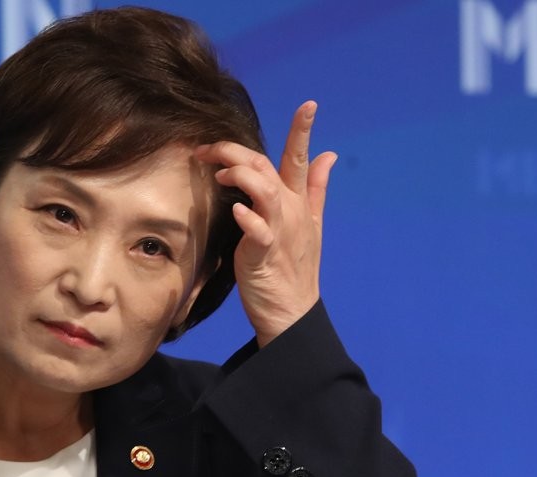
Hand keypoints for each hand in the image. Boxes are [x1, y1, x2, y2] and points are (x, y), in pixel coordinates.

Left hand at [195, 101, 336, 347]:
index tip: (309, 105)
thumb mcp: (311, 223)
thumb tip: (328, 155)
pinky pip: (258, 231)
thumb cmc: (294, 267)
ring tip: (220, 175)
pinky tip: (238, 211)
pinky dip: (248, 218)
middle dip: (236, 151)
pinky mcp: (263, 253)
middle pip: (266, 167)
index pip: (300, 159)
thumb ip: (316, 187)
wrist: (291, 311)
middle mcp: (291, 211)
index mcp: (298, 202)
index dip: (303, 131)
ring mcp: (279, 231)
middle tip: (208, 148)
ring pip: (264, 190)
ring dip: (240, 175)